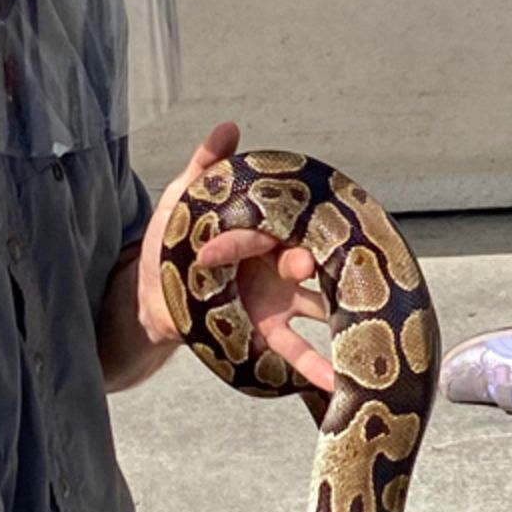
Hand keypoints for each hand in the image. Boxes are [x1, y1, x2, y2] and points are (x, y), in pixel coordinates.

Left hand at [142, 120, 334, 394]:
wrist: (149, 295)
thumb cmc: (169, 241)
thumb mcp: (184, 200)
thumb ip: (207, 167)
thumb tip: (228, 128)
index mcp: (266, 230)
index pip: (281, 228)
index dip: (271, 234)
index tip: (263, 244)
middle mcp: (282, 262)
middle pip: (311, 261)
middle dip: (314, 264)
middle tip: (303, 267)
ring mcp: (282, 298)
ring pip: (321, 305)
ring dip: (342, 315)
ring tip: (361, 325)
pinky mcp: (270, 332)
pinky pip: (298, 351)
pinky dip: (317, 368)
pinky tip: (336, 383)